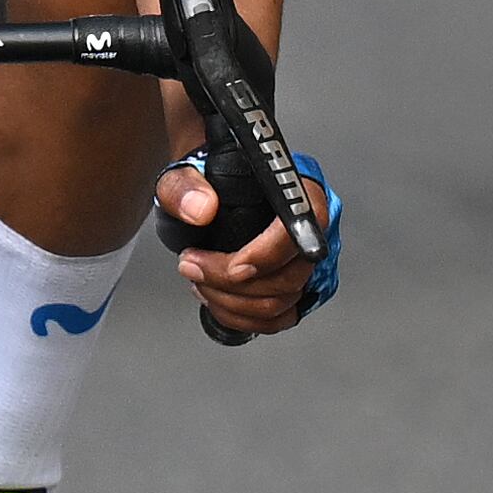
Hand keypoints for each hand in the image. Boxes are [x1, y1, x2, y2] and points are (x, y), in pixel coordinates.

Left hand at [158, 143, 337, 337]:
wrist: (206, 195)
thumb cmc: (204, 183)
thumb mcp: (183, 175)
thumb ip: (183, 186)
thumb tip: (200, 210)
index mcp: (296, 186)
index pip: (301, 227)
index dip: (268, 254)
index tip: (233, 266)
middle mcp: (310, 223)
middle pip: (293, 273)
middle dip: (235, 283)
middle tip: (194, 268)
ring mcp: (305, 256)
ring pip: (285, 300)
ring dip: (234, 302)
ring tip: (201, 283)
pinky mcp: (295, 283)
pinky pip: (281, 317)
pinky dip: (244, 317)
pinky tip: (218, 301)